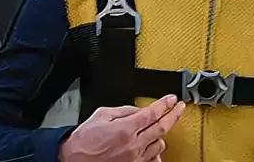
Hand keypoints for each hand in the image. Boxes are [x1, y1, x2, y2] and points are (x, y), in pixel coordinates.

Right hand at [59, 94, 185, 160]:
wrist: (74, 160)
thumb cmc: (85, 139)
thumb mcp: (102, 114)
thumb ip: (124, 110)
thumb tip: (139, 109)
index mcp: (126, 128)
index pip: (153, 113)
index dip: (165, 104)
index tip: (172, 99)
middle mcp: (134, 145)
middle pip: (162, 128)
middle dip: (174, 115)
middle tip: (179, 108)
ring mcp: (135, 159)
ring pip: (160, 144)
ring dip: (162, 134)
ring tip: (160, 126)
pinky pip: (153, 160)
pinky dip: (156, 152)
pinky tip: (154, 146)